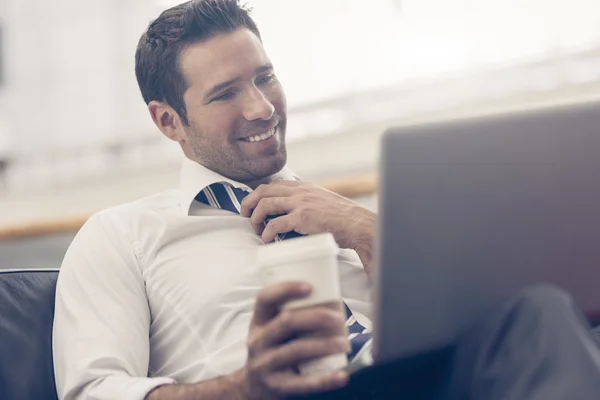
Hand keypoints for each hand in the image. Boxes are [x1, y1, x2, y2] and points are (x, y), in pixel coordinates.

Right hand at [239, 282, 349, 399]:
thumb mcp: (272, 329)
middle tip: (338, 318)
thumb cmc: (274, 348)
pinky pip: (302, 383)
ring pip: (296, 350)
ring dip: (324, 345)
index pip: (264, 298)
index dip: (285, 289)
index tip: (309, 286)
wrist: (254, 386)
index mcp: (259, 321)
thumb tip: (332, 297)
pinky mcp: (277, 385)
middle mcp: (258, 340)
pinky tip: (341, 376)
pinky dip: (325, 380)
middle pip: (286, 322)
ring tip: (344, 343)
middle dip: (316, 317)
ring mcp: (265, 364)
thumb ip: (293, 314)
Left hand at [240, 181, 374, 249]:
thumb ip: (308, 203)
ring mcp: (300, 203)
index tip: (253, 205)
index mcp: (304, 187)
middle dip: (248, 203)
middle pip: (263, 191)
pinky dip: (266, 232)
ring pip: (265, 204)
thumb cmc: (343, 218)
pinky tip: (267, 239)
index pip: (273, 184)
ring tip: (256, 230)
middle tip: (244, 216)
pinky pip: (274, 224)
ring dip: (254, 218)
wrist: (358, 224)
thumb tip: (294, 214)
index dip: (259, 194)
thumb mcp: (323, 202)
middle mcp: (300, 191)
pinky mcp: (302, 218)